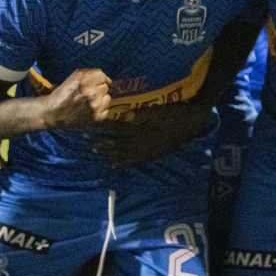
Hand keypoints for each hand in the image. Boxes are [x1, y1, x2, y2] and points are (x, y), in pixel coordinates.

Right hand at [40, 68, 110, 128]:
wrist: (54, 113)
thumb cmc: (64, 93)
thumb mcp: (75, 76)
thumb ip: (91, 73)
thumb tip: (107, 80)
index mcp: (85, 80)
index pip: (103, 76)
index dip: (98, 80)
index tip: (92, 84)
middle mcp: (91, 92)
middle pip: (106, 87)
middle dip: (98, 89)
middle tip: (88, 95)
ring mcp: (95, 106)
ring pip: (108, 98)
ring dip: (101, 99)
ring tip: (90, 102)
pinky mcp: (97, 117)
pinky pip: (107, 109)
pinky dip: (100, 110)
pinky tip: (90, 110)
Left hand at [90, 100, 211, 166]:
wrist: (190, 124)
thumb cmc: (174, 113)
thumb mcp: (158, 110)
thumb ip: (142, 114)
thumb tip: (126, 115)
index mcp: (140, 129)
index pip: (116, 128)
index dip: (103, 127)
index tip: (90, 125)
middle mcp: (140, 142)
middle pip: (116, 142)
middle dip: (100, 140)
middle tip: (85, 139)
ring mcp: (145, 150)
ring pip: (122, 153)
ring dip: (108, 152)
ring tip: (95, 151)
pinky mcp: (151, 155)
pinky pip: (134, 161)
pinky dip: (123, 163)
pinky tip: (114, 165)